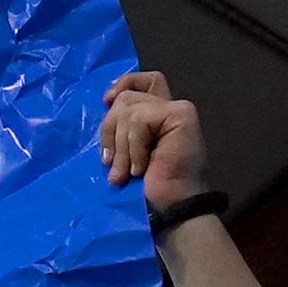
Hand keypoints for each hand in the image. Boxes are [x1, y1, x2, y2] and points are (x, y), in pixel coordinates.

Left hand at [95, 69, 209, 212]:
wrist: (170, 206)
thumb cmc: (147, 187)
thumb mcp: (125, 150)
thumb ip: (122, 125)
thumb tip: (107, 101)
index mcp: (157, 112)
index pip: (140, 80)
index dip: (123, 84)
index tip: (106, 102)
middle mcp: (169, 106)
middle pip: (126, 98)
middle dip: (110, 131)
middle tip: (112, 164)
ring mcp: (178, 109)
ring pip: (128, 110)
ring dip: (121, 147)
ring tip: (127, 173)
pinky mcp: (181, 115)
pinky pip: (139, 121)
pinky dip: (133, 148)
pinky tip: (141, 169)